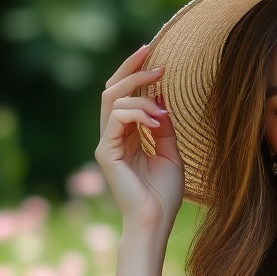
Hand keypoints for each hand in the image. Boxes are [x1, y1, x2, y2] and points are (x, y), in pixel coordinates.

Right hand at [95, 45, 183, 232]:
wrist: (156, 220)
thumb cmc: (164, 193)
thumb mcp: (171, 153)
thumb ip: (163, 126)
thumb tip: (161, 96)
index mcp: (126, 136)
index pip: (124, 96)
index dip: (137, 75)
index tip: (157, 60)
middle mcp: (112, 136)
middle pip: (112, 90)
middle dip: (131, 69)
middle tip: (152, 55)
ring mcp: (106, 143)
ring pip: (113, 99)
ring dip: (140, 92)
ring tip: (161, 102)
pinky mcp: (106, 151)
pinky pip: (117, 118)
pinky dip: (138, 113)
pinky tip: (156, 121)